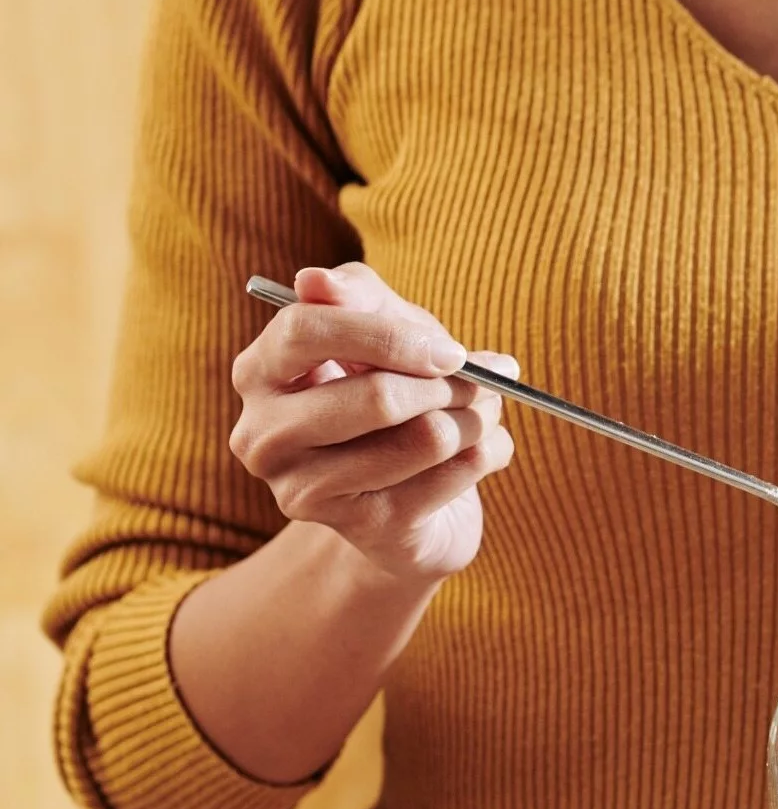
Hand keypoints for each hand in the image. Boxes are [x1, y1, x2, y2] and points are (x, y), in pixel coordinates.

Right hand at [228, 262, 516, 585]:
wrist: (409, 502)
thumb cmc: (393, 395)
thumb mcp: (382, 332)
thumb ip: (358, 297)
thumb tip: (316, 279)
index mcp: (259, 373)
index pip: (306, 331)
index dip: (388, 335)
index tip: (448, 349)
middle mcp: (263, 436)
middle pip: (377, 397)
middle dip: (451, 385)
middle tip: (485, 382)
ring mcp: (304, 490)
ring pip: (427, 438)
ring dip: (476, 419)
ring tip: (482, 415)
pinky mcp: (360, 529)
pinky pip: (454, 475)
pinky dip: (488, 453)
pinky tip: (481, 451)